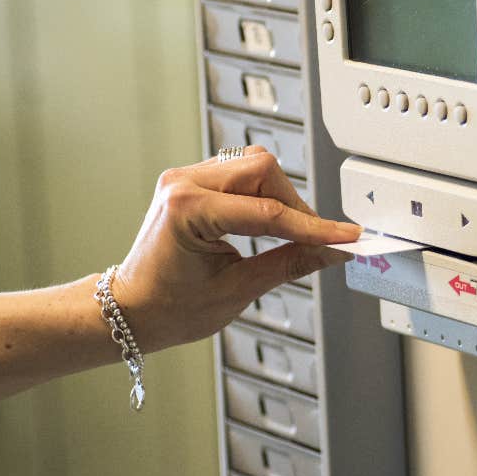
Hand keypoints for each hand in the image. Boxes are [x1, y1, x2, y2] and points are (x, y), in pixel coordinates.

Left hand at [114, 148, 359, 352]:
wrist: (131, 310)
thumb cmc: (168, 308)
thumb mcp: (236, 291)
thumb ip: (289, 264)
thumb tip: (332, 251)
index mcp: (187, 209)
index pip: (267, 211)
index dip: (312, 227)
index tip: (345, 237)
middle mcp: (183, 183)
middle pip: (262, 169)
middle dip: (295, 206)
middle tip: (317, 240)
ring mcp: (184, 178)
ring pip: (253, 165)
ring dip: (280, 197)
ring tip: (294, 234)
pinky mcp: (191, 181)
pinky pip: (239, 173)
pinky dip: (262, 195)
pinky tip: (270, 221)